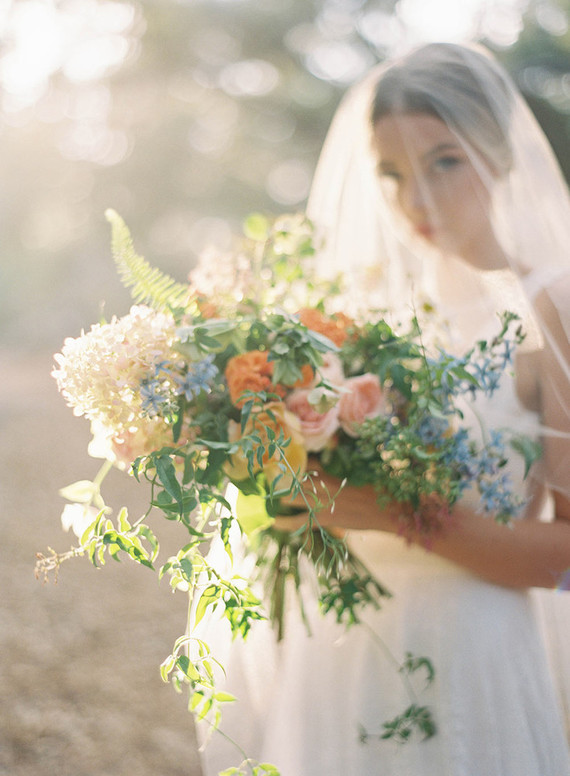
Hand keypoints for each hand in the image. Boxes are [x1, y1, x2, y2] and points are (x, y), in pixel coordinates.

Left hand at [275, 458, 397, 532]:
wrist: (383, 510)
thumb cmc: (373, 494)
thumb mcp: (354, 480)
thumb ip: (335, 478)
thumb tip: (323, 476)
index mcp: (330, 475)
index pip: (306, 465)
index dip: (294, 467)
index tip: (284, 468)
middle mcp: (322, 485)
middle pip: (294, 480)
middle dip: (281, 482)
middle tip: (270, 483)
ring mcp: (321, 502)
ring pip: (292, 497)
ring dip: (281, 498)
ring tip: (271, 500)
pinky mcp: (323, 518)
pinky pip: (299, 521)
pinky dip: (285, 523)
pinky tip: (274, 523)